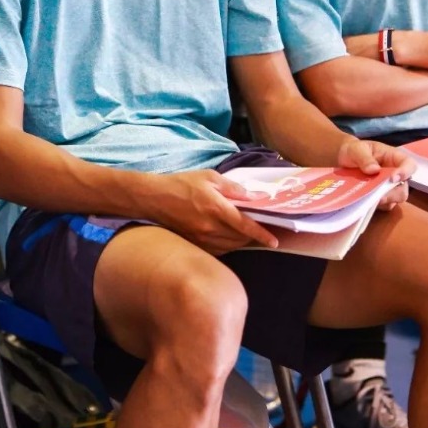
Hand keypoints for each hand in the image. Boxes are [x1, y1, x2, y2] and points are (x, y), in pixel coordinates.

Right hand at [148, 170, 279, 254]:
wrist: (153, 198)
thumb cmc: (181, 184)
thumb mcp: (210, 177)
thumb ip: (233, 188)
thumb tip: (253, 197)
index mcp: (216, 208)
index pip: (244, 225)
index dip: (261, 234)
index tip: (274, 241)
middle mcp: (209, 227)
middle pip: (239, 239)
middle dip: (253, 236)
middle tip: (261, 229)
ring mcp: (200, 239)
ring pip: (230, 247)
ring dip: (241, 242)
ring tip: (246, 233)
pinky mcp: (194, 244)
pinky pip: (217, 250)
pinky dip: (227, 246)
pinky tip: (228, 237)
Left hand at [336, 137, 414, 209]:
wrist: (343, 161)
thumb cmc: (353, 151)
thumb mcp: (357, 150)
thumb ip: (365, 158)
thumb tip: (374, 170)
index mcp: (394, 158)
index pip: (409, 165)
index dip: (405, 172)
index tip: (392, 178)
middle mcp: (395, 175)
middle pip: (404, 188)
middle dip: (392, 194)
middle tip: (378, 195)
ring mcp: (389, 188)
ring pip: (394, 200)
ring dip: (383, 201)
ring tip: (367, 198)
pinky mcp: (380, 198)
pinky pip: (384, 206)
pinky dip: (375, 206)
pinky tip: (363, 202)